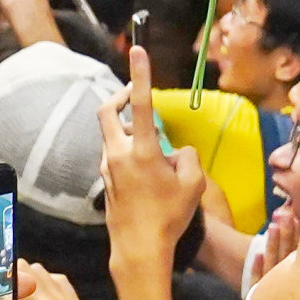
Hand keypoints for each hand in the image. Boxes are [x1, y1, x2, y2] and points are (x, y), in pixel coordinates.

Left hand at [103, 43, 208, 264]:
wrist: (138, 248)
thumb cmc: (169, 217)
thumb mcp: (194, 184)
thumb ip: (188, 156)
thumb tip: (176, 150)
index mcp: (141, 151)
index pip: (139, 103)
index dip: (139, 74)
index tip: (138, 50)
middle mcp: (118, 155)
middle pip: (107, 111)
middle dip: (119, 96)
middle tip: (133, 94)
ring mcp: (107, 167)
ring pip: (112, 134)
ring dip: (130, 129)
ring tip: (157, 151)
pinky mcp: (105, 179)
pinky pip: (116, 154)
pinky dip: (130, 150)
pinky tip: (150, 172)